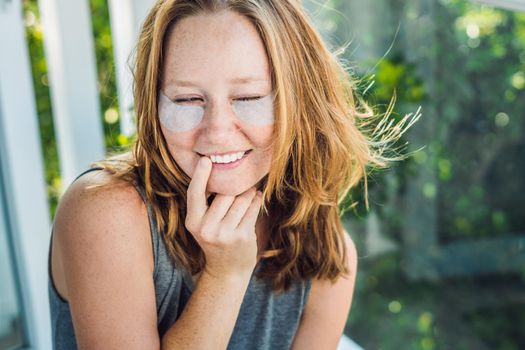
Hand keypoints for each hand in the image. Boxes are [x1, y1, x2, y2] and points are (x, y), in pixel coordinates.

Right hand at [185, 157, 262, 278]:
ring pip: (240, 199)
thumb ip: (206, 203)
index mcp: (193, 222)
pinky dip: (256, 201)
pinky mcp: (242, 236)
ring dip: (248, 192)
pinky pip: (252, 209)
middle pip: (224, 193)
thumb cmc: (216, 238)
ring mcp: (224, 234)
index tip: (206, 159)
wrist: (228, 270)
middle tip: (240, 182)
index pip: (194, 193)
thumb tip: (219, 171)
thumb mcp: (203, 224)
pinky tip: (256, 198)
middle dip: (234, 186)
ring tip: (249, 191)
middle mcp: (206, 228)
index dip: (200, 175)